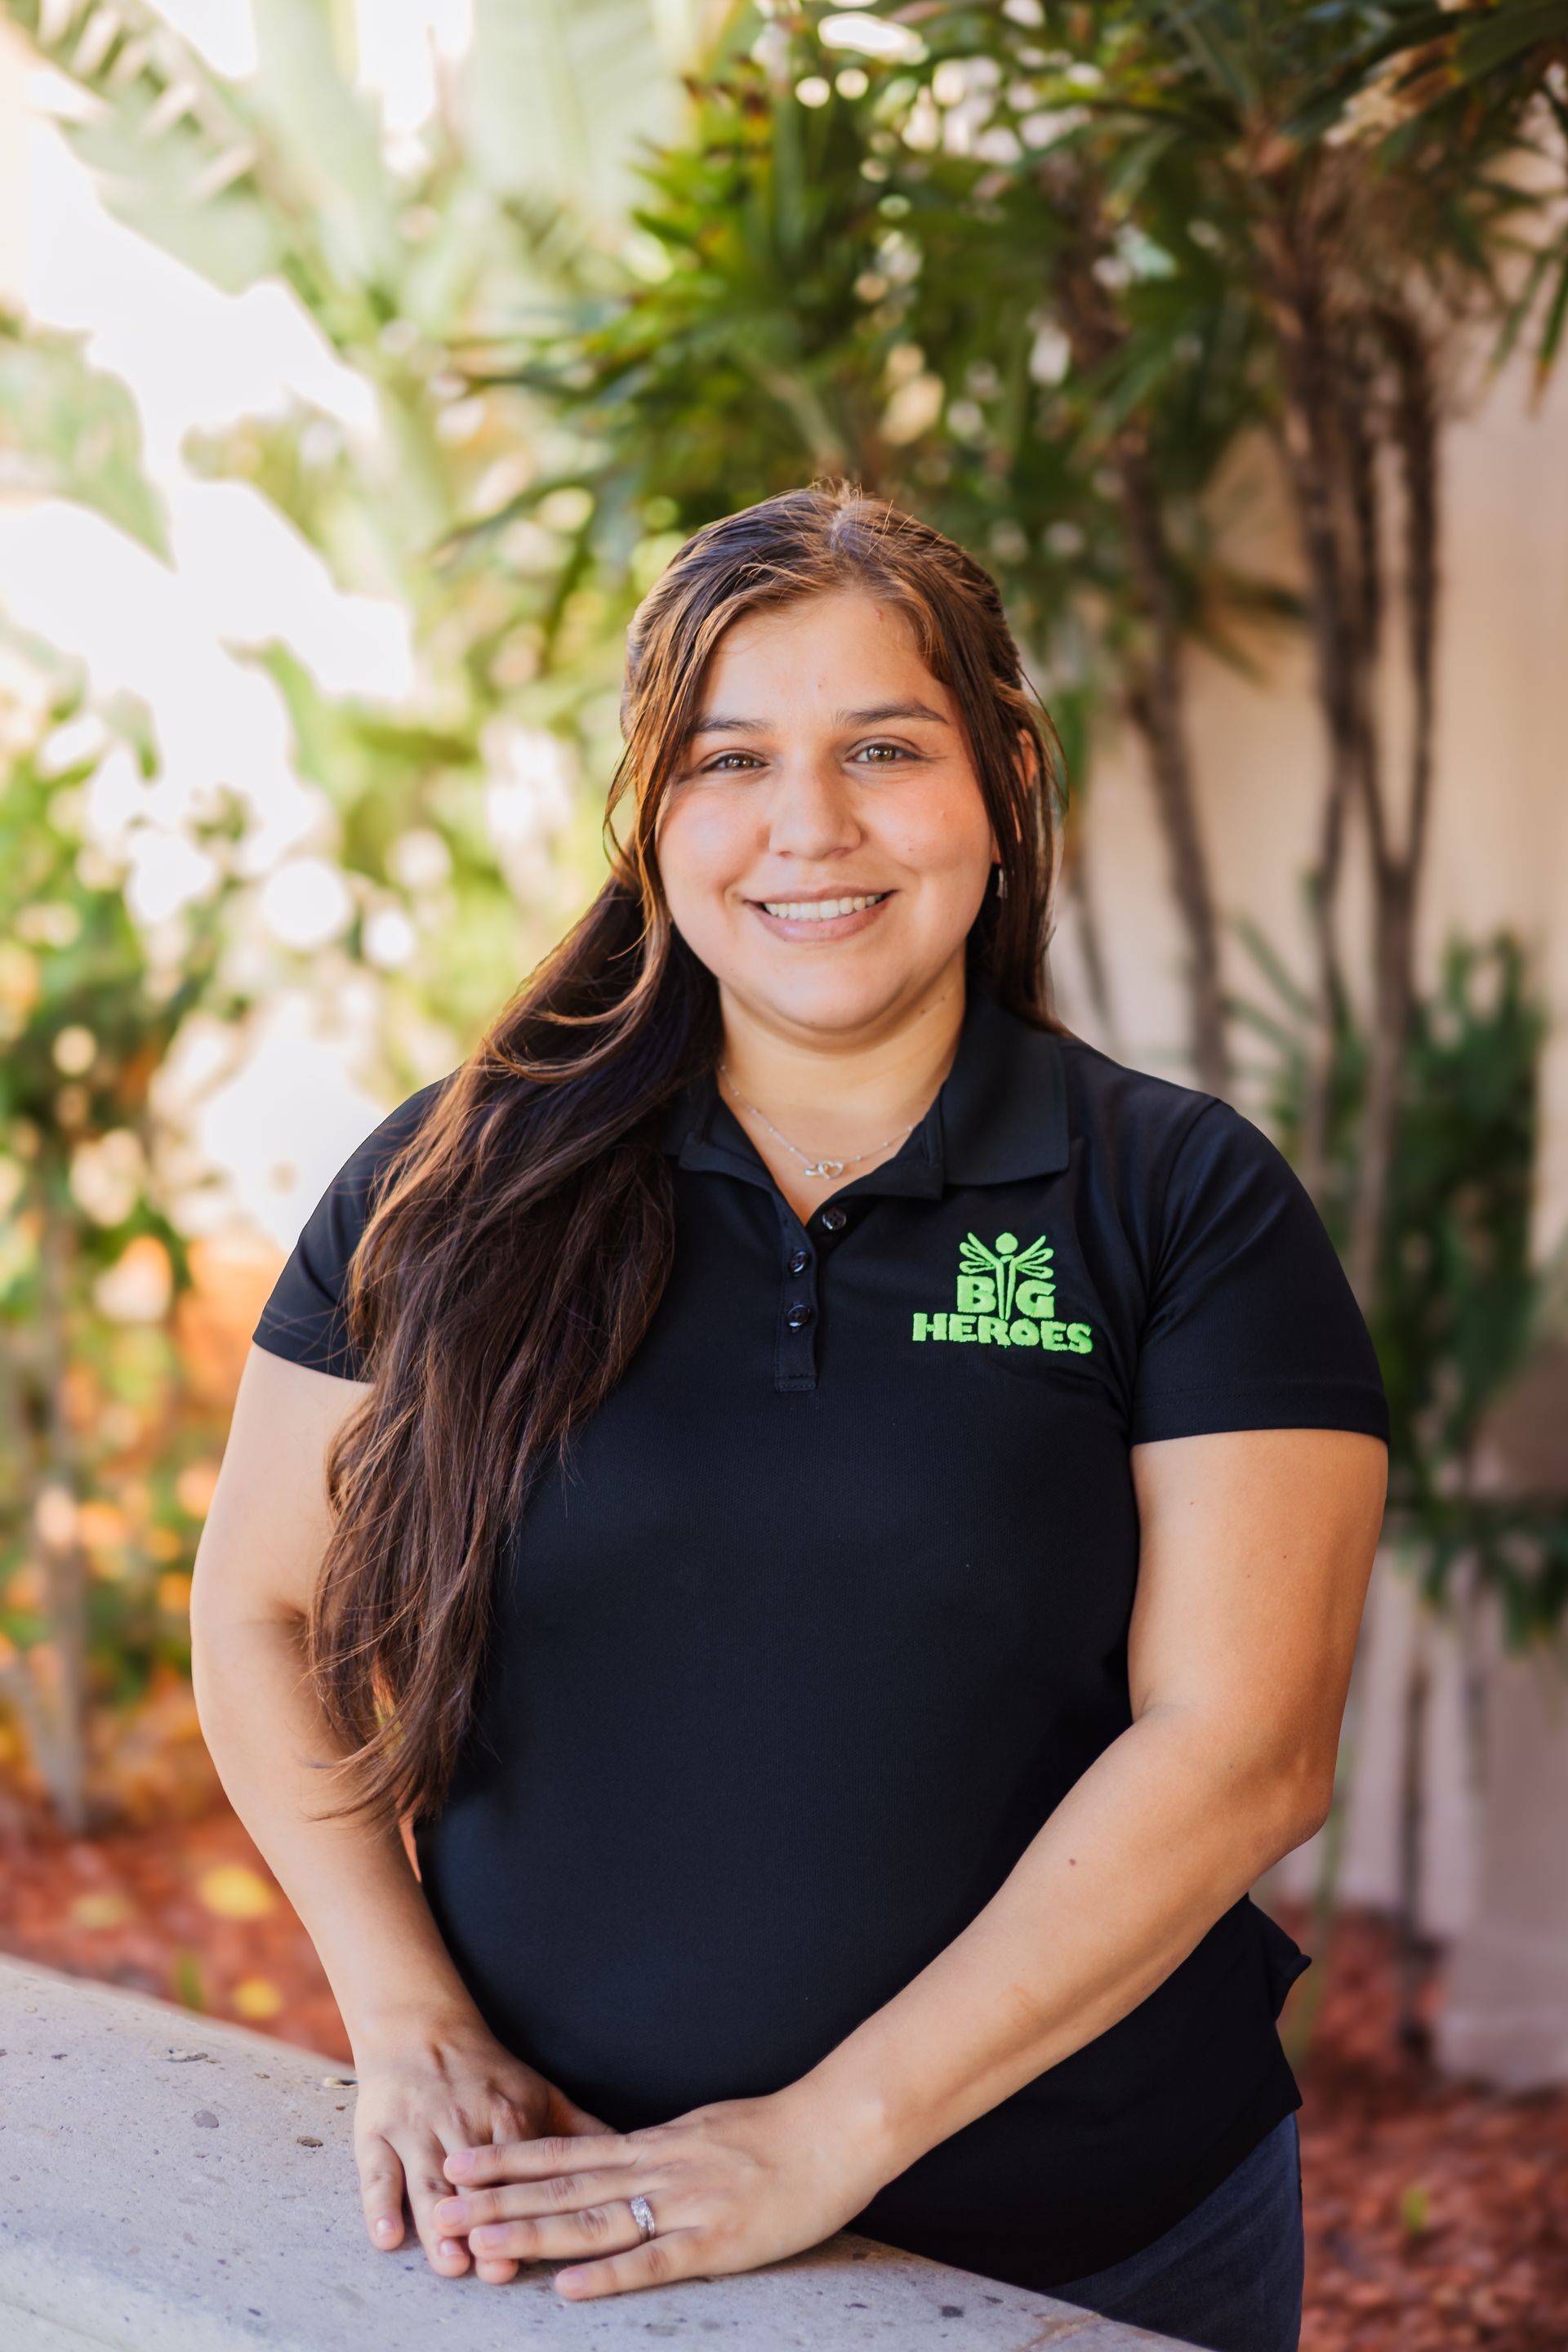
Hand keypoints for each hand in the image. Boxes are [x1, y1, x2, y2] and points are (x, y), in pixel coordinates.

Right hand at [351, 2012, 615, 2284]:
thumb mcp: (539, 2094)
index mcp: (506, 2113)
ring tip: (448, 2259)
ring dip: (437, 2223)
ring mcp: (416, 2129)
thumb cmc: (487, 2074)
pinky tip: (387, 2236)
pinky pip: (377, 2174)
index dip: (529, 2203)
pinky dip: (380, 2205)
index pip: (522, 2164)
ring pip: (426, 2182)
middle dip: (483, 2222)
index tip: (537, 2246)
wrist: (420, 2030)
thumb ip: (583, 2133)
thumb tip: (635, 2161)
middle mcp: (460, 2122)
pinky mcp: (377, 2135)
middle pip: (473, 2182)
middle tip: (491, 2264)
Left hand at [430, 2082, 893, 2299]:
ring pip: (596, 2221)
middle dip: (501, 2200)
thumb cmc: (778, 2132)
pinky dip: (610, 2275)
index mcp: (654, 2145)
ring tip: (483, 2244)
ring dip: (535, 2233)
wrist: (838, 2128)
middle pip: (565, 2188)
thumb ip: (660, 2149)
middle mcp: (657, 2171)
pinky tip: (571, 2288)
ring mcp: (685, 2206)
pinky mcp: (718, 2241)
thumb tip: (620, 2157)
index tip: (459, 2163)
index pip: (567, 2153)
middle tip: (443, 2209)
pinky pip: (655, 2261)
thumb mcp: (705, 2129)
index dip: (510, 2160)